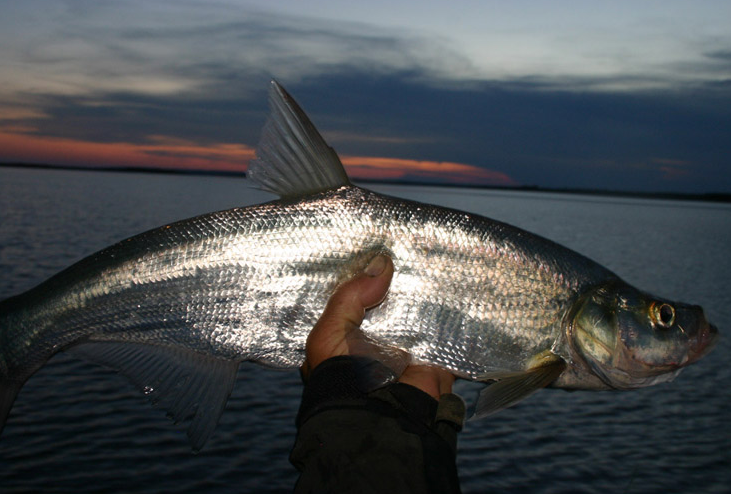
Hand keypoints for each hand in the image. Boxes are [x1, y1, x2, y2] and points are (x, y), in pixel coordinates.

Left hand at [302, 254, 454, 399]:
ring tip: (433, 253)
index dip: (363, 275)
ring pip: (418, 310)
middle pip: (389, 300)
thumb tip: (380, 263)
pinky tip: (454, 281)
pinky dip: (451, 310)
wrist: (382, 421)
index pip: (355, 297)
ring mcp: (408, 346)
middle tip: (408, 243)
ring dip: (425, 291)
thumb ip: (348, 298)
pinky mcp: (437, 354)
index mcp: (346, 336)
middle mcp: (377, 339)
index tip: (374, 244)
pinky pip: (445, 328)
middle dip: (397, 278)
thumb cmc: (342, 379)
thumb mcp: (329, 335)